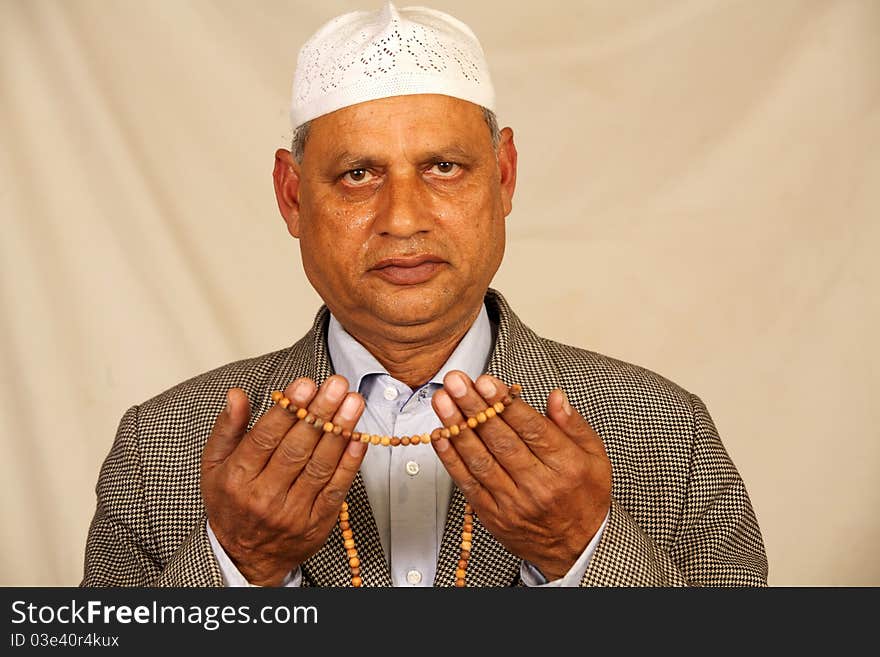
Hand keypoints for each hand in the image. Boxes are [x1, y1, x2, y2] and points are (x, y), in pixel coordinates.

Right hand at [201, 375, 366, 585]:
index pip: (265, 437)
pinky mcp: (317, 522)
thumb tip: (237, 395)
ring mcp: (293, 512)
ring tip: (352, 402)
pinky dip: (349, 463)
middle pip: (297, 448)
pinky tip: (357, 439)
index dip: (288, 409)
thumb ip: (227, 428)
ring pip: (320, 466)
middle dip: (320, 412)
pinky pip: (336, 489)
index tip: (305, 384)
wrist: (246, 557)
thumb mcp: (215, 466)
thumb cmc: (231, 504)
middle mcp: (264, 496)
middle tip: (337, 385)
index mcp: (238, 477)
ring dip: (340, 431)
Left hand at [431, 371, 611, 580]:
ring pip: (481, 460)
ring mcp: (514, 503)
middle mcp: (539, 485)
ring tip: (442, 401)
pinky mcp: (494, 516)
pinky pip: (468, 484)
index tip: (485, 381)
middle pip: (501, 441)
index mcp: (566, 466)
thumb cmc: (585, 496)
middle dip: (474, 407)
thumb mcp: (595, 456)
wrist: (578, 547)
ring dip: (457, 428)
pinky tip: (440, 436)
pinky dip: (451, 459)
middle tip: (455, 382)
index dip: (505, 404)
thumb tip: (555, 396)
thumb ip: (573, 424)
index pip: (532, 429)